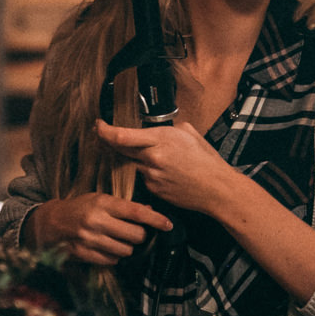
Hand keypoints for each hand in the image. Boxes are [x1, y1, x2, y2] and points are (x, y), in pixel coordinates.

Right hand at [29, 192, 172, 265]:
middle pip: (136, 235)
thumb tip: (149, 211)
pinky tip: (107, 247)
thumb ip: (124, 206)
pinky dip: (115, 256)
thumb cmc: (80, 208)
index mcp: (102, 203)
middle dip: (140, 235)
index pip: (136, 212)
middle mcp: (96, 221)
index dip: (156, 219)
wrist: (51, 223)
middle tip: (135, 232)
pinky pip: (113, 260)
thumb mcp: (100, 199)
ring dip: (128, 247)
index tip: (168, 224)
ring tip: (118, 239)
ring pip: (126, 250)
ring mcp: (90, 239)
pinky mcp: (85, 254)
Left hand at [95, 119, 246, 217]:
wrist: (216, 189)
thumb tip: (157, 128)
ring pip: (132, 163)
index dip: (105, 131)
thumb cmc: (206, 161)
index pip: (122, 136)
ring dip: (132, 157)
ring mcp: (151, 176)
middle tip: (103, 135)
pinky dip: (146, 172)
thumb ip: (168, 129)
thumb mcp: (189, 133)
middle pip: (119, 149)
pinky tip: (163, 171)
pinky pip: (143, 177)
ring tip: (150, 155)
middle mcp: (152, 158)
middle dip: (108, 141)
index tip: (98, 125)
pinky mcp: (153, 190)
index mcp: (161, 140)